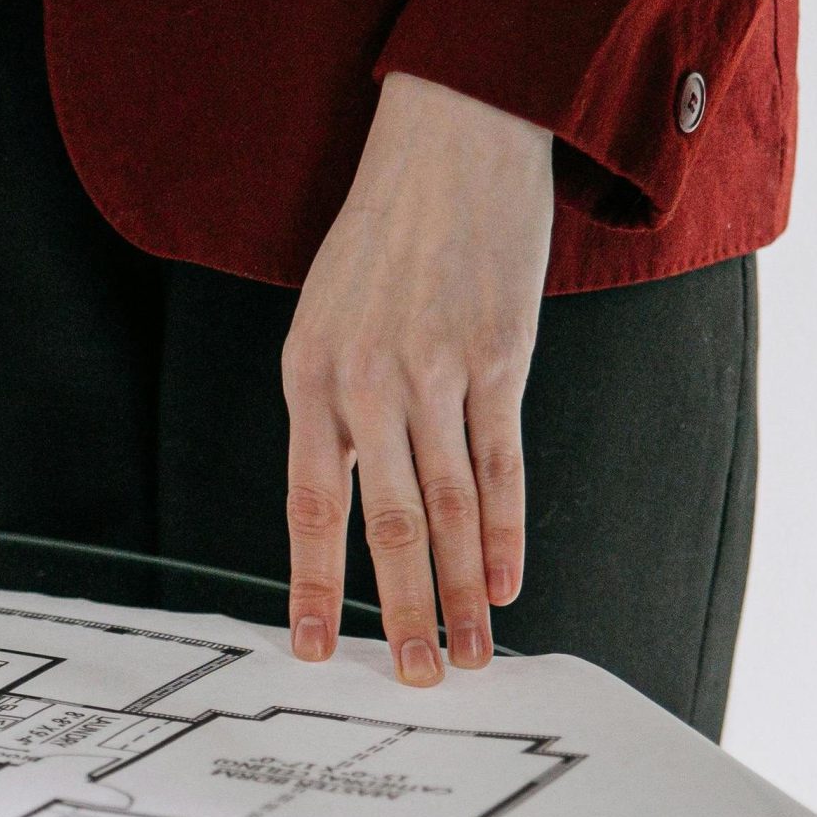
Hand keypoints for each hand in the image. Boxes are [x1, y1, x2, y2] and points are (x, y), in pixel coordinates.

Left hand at [282, 71, 554, 683]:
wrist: (450, 140)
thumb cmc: (382, 235)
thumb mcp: (323, 316)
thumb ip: (330, 405)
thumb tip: (343, 492)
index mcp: (308, 380)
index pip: (309, 507)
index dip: (314, 586)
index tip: (315, 649)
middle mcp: (365, 384)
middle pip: (384, 523)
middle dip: (401, 611)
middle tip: (414, 676)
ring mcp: (435, 372)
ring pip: (447, 506)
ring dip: (461, 588)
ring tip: (471, 651)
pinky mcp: (499, 357)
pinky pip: (501, 460)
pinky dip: (506, 528)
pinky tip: (507, 580)